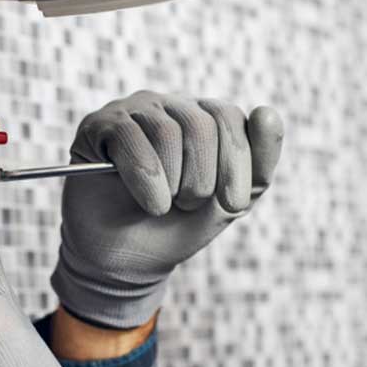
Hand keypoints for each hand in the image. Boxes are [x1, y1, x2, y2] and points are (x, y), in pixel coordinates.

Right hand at [51, 90, 284, 327]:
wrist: (126, 260)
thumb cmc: (178, 226)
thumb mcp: (229, 202)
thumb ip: (259, 164)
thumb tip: (267, 111)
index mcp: (206, 118)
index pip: (230, 117)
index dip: (236, 163)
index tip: (233, 204)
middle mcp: (170, 106)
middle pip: (200, 124)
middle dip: (202, 179)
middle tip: (189, 205)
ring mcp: (133, 112)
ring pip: (167, 133)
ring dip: (172, 184)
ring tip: (163, 206)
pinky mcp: (99, 125)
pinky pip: (129, 138)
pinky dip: (145, 180)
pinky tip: (147, 202)